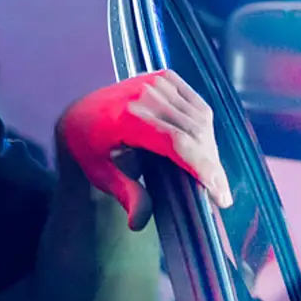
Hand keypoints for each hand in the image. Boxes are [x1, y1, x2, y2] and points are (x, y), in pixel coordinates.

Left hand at [55, 70, 233, 228]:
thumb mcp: (99, 173)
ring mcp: (156, 82)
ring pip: (200, 120)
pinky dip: (205, 130)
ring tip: (213, 178)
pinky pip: (198, 107)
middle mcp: (145, 94)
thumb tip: (138, 222)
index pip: (177, 143)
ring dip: (210, 150)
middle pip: (194, 133)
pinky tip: (206, 151)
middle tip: (221, 195)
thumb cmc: (88, 147)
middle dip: (211, 166)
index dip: (202, 168)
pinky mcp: (165, 78)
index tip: (219, 195)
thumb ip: (124, 193)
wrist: (80, 112)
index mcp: (127, 117)